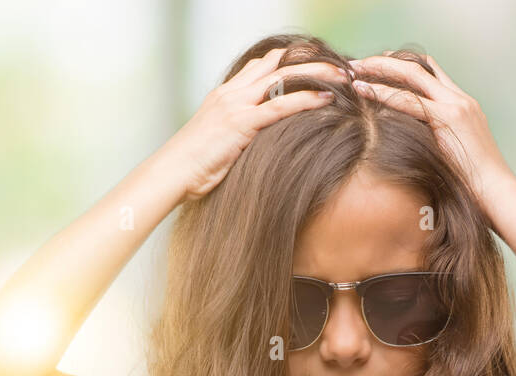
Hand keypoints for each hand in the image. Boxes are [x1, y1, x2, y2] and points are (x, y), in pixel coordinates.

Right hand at [160, 47, 348, 201]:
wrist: (171, 174)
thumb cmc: (191, 167)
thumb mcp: (217, 142)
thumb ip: (238, 132)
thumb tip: (258, 142)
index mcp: (225, 94)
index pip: (262, 65)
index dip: (291, 61)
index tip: (316, 66)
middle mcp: (232, 92)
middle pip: (278, 63)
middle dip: (312, 61)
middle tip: (339, 66)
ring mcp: (236, 105)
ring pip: (284, 77)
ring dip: (318, 74)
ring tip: (343, 76)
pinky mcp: (241, 123)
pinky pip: (280, 106)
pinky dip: (306, 100)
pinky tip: (327, 99)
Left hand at [347, 52, 513, 211]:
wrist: (495, 193)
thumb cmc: (471, 184)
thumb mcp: (450, 155)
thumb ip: (433, 141)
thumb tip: (408, 146)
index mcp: (463, 105)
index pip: (431, 72)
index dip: (403, 65)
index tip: (378, 66)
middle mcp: (461, 99)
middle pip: (420, 66)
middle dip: (387, 61)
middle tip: (360, 63)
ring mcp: (457, 106)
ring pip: (413, 74)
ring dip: (381, 69)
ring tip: (356, 69)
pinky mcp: (449, 118)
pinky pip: (409, 100)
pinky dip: (383, 93)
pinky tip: (363, 90)